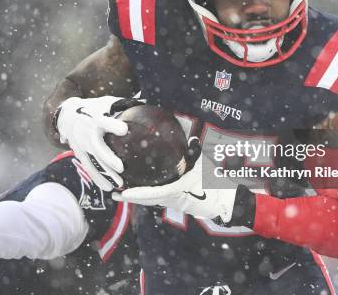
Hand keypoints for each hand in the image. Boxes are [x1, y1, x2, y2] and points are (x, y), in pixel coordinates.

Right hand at [56, 96, 129, 190]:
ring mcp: (82, 145)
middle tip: (121, 167)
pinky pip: (89, 167)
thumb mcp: (105, 102)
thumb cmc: (94, 108)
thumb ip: (122, 104)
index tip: (124, 129)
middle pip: (97, 147)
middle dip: (108, 158)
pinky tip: (108, 188)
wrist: (67, 115)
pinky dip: (98, 178)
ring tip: (119, 183)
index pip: (103, 122)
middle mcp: (86, 132)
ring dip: (105, 173)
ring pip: (93, 161)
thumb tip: (145, 102)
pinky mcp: (79, 154)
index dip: (112, 125)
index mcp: (94, 118)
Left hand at [112, 155, 237, 222]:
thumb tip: (192, 137)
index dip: (138, 194)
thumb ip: (198, 152)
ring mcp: (173, 201)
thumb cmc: (216, 183)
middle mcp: (173, 198)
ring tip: (118, 191)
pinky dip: (145, 193)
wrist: (224, 200)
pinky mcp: (175, 201)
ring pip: (150, 200)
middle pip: (147, 200)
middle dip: (130, 197)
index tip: (123, 193)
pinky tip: (136, 187)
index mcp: (178, 191)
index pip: (154, 194)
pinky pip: (157, 197)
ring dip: (135, 196)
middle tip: (113, 193)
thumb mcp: (207, 166)